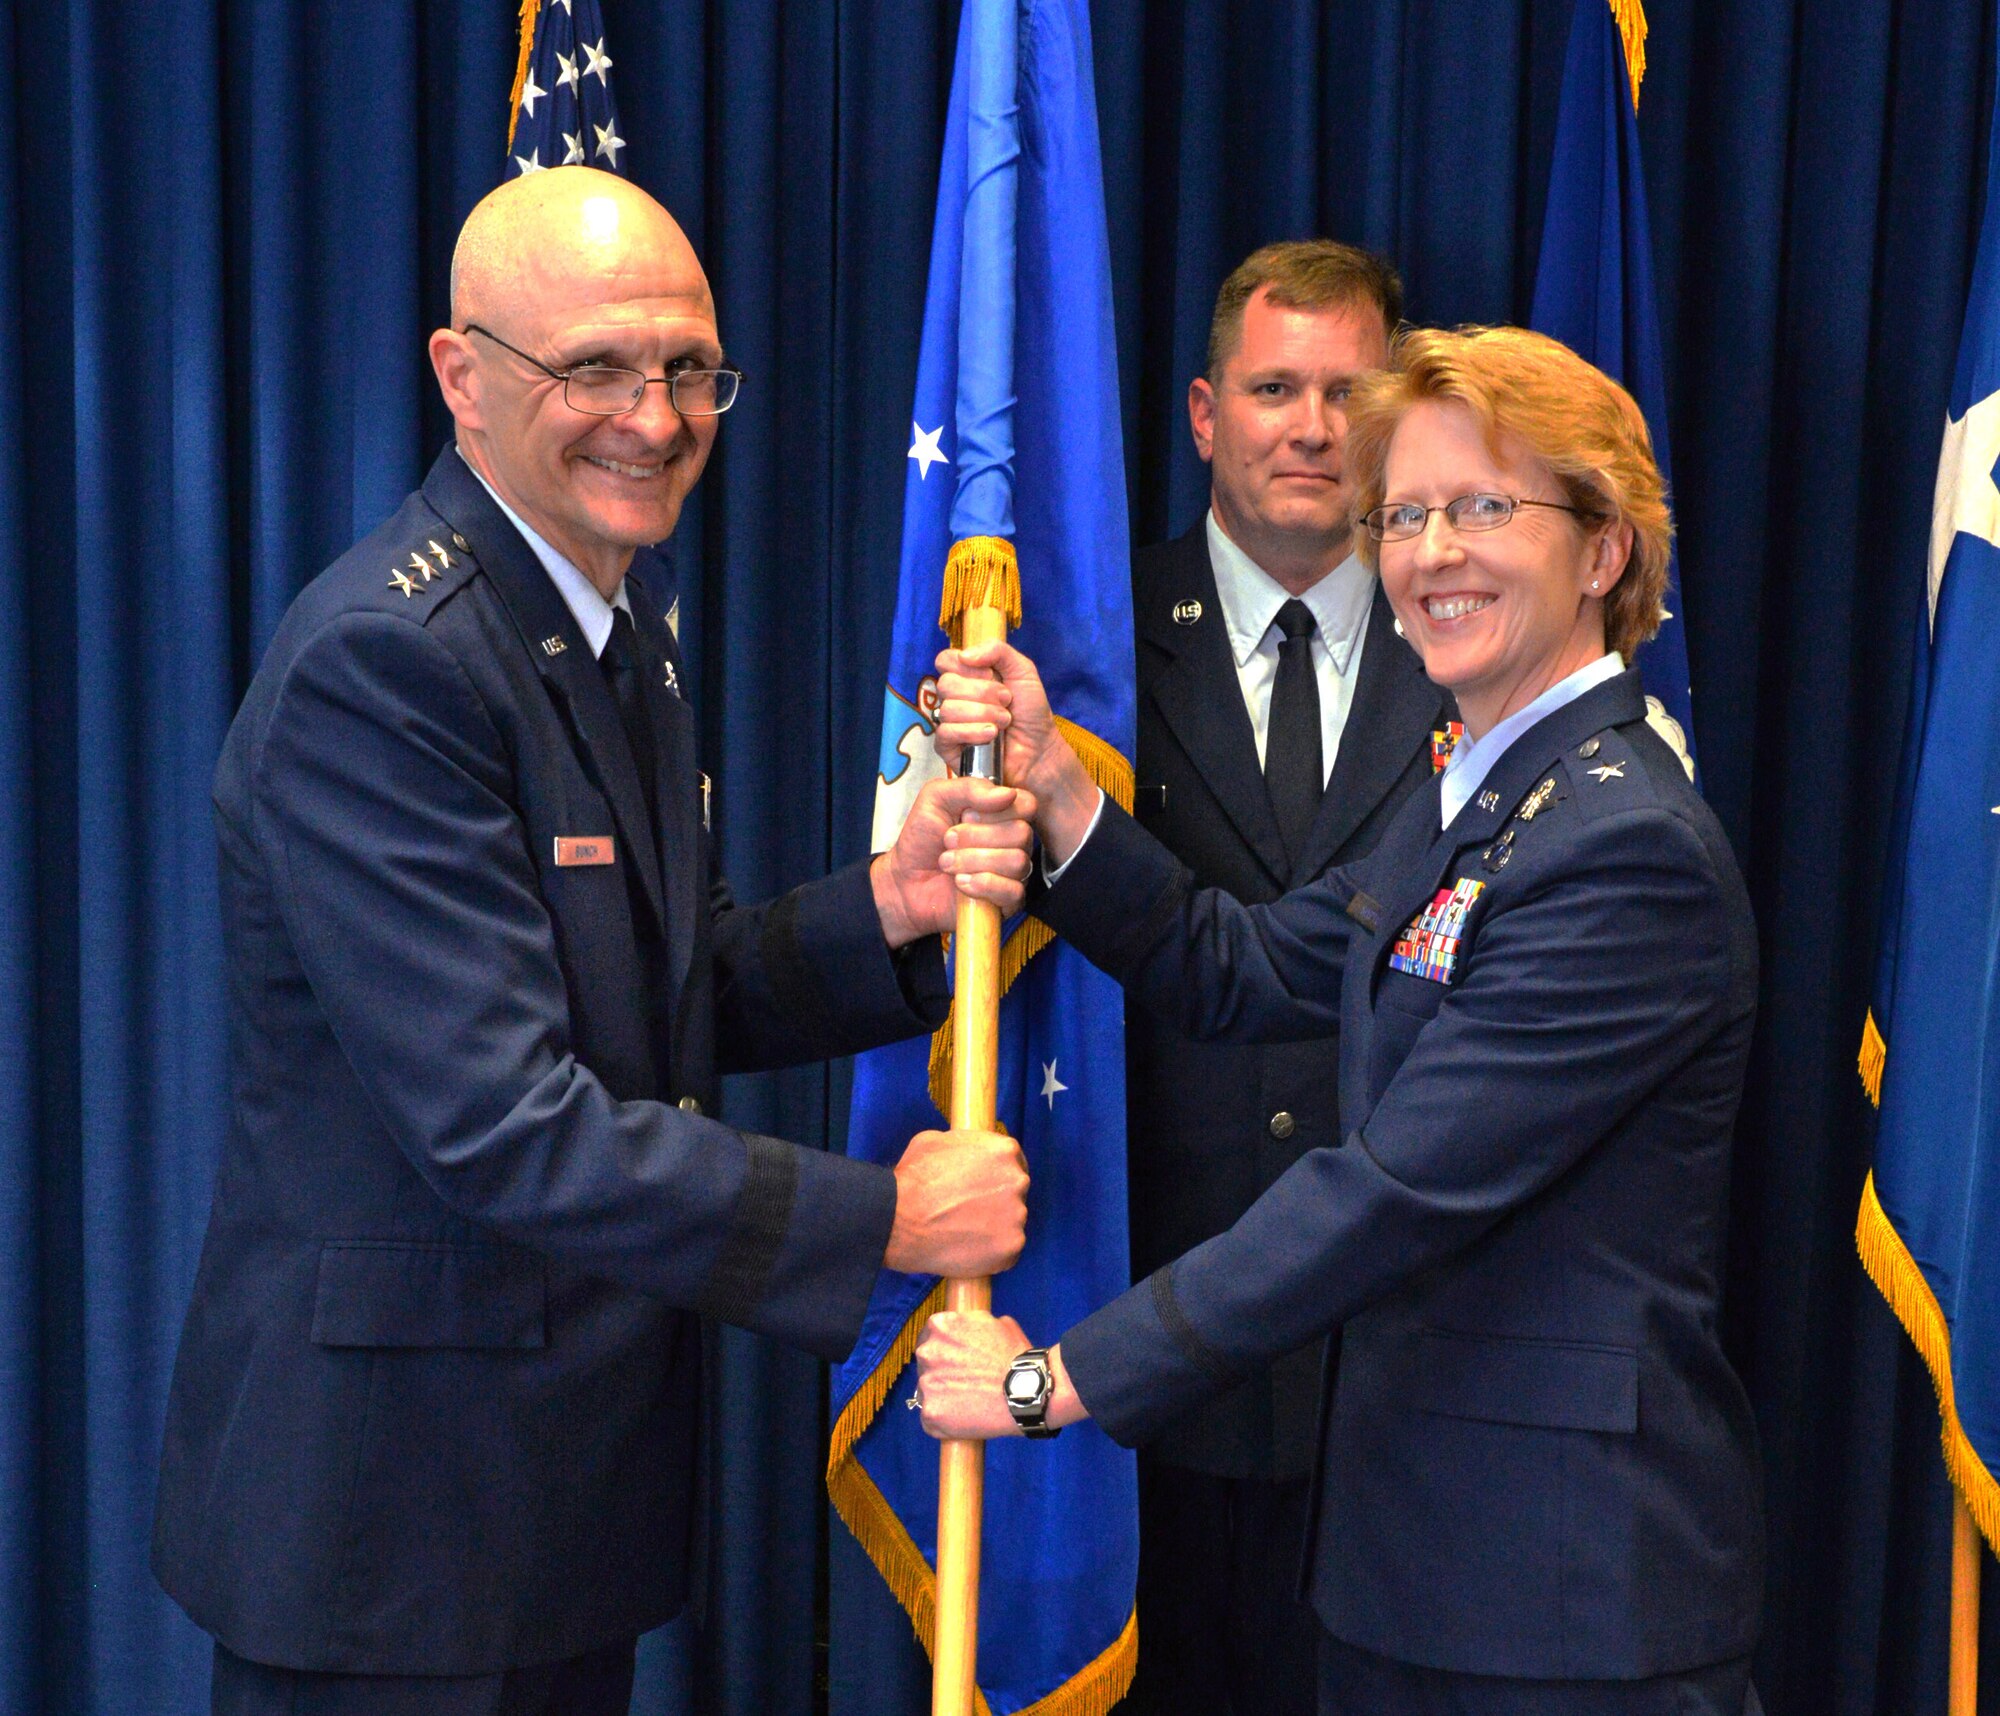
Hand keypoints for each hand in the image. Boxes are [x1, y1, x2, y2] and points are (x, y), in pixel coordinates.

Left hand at [871, 777, 1036, 946]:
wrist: (905, 880)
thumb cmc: (923, 839)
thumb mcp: (936, 798)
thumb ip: (969, 787)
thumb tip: (1007, 794)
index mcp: (1003, 814)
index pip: (1026, 804)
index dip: (997, 810)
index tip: (966, 815)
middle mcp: (1014, 842)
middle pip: (1021, 833)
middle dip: (976, 837)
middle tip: (948, 840)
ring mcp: (1014, 873)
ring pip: (1016, 861)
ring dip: (973, 861)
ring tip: (948, 863)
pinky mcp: (1008, 902)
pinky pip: (1013, 891)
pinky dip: (982, 885)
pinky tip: (961, 883)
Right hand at [885, 1128, 1028, 1277]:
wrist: (899, 1220)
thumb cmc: (913, 1178)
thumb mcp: (935, 1140)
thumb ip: (964, 1145)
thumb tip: (966, 1154)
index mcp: (1004, 1151)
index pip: (1014, 1162)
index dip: (997, 1175)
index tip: (984, 1186)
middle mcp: (1018, 1181)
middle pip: (1014, 1192)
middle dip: (997, 1200)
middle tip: (969, 1211)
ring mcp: (1017, 1216)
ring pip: (1010, 1222)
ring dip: (993, 1227)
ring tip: (963, 1232)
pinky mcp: (1011, 1248)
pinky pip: (1006, 1250)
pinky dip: (990, 1252)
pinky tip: (966, 1249)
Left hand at [914, 1313, 1089, 1438]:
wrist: (1025, 1391)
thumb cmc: (1015, 1357)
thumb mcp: (996, 1322)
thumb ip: (971, 1323)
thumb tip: (966, 1328)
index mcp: (939, 1326)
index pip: (930, 1336)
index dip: (944, 1348)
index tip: (955, 1359)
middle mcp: (926, 1353)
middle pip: (926, 1364)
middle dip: (941, 1371)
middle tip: (964, 1381)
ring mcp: (925, 1385)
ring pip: (927, 1392)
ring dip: (942, 1396)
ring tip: (968, 1402)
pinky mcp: (930, 1414)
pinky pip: (931, 1418)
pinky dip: (944, 1421)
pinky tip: (964, 1418)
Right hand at [933, 642, 1098, 863]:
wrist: (1041, 750)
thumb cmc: (1031, 712)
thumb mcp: (1023, 671)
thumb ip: (998, 650)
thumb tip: (965, 655)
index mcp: (967, 677)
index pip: (945, 660)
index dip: (967, 667)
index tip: (992, 676)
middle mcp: (955, 698)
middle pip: (946, 684)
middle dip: (982, 693)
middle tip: (1006, 702)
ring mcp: (950, 723)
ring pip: (948, 709)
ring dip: (983, 714)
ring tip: (1004, 722)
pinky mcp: (949, 748)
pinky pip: (945, 733)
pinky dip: (971, 732)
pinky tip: (991, 736)